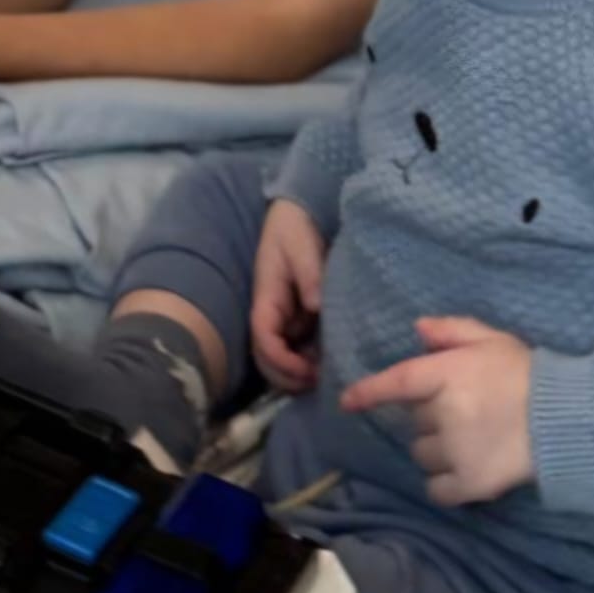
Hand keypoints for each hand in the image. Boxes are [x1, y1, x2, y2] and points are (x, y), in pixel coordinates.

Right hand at [250, 199, 324, 392]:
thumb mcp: (303, 246)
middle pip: (267, 358)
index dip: (280, 361)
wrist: (298, 212)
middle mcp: (271, 314)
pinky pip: (299, 345)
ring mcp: (284, 317)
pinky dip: (310, 358)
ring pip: (283, 357)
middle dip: (288, 376)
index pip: (263, 339)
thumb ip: (310, 275)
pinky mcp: (298, 315)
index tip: (307, 370)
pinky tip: (331, 358)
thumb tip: (316, 306)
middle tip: (320, 380)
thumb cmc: (296, 227)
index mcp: (266, 298)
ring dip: (300, 371)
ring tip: (329, 373)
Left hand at [341, 317, 533, 506]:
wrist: (568, 418)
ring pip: (422, 453)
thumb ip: (454, 331)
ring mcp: (455, 453)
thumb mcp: (494, 340)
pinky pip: (436, 489)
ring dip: (436, 447)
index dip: (369, 392)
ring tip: (468, 440)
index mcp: (447, 375)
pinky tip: (464, 469)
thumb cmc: (530, 373)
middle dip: (431, 415)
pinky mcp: (469, 485)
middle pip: (416, 420)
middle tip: (464, 410)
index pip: (396, 383)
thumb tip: (417, 329)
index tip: (348, 402)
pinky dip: (444, 482)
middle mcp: (444, 415)